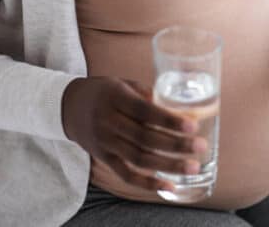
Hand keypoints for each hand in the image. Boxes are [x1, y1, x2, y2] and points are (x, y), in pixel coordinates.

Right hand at [61, 77, 207, 191]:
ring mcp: (105, 142)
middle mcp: (109, 121)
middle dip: (176, 145)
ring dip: (168, 165)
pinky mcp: (103, 158)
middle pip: (145, 137)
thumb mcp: (123, 83)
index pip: (145, 112)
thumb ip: (148, 94)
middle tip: (200, 147)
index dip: (169, 120)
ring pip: (139, 158)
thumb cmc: (104, 91)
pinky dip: (147, 182)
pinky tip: (169, 186)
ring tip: (192, 167)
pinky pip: (126, 174)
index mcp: (116, 98)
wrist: (67, 105)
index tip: (193, 125)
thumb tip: (178, 105)